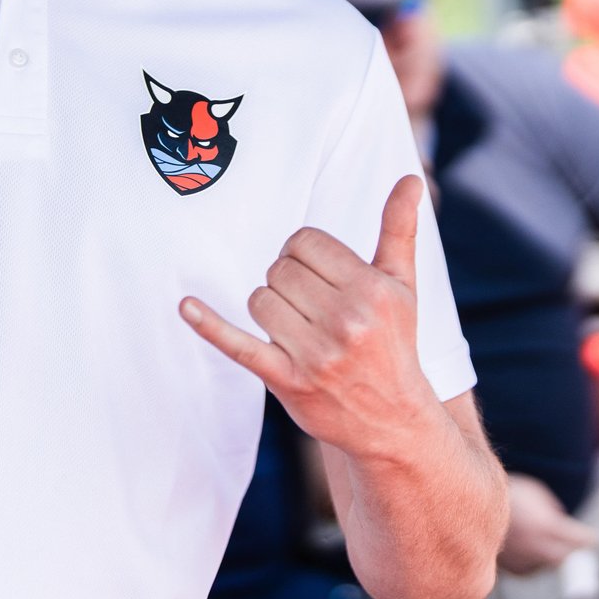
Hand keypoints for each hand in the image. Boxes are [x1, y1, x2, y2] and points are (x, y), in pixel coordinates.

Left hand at [179, 176, 444, 460]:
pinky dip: (210, 325)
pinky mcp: (287, 381)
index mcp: (371, 290)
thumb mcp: (402, 284)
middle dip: (288, 281)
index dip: (304, 253)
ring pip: (259, 299)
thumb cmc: (394, 341)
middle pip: (280, 269)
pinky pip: (238, 344)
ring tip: (298, 327)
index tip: (317, 273)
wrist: (393, 421)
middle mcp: (345, 321)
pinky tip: (186, 306)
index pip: (305, 242)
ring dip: (270, 308)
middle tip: (311, 305)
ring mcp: (315, 355)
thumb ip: (400, 228)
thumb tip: (411, 177)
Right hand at [497, 474, 596, 574]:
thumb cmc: (507, 494)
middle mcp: (539, 548)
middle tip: (575, 546)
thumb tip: (563, 525)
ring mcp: (526, 561)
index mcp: (547, 527)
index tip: (593, 538)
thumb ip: (553, 510)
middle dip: (573, 552)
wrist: (471, 508)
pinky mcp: (514, 571)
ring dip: (550, 555)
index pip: (581, 540)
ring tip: (538, 538)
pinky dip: (532, 559)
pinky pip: (531, 568)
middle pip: (568, 559)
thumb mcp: (536, 492)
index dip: (589, 538)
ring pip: (549, 565)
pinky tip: (524, 546)